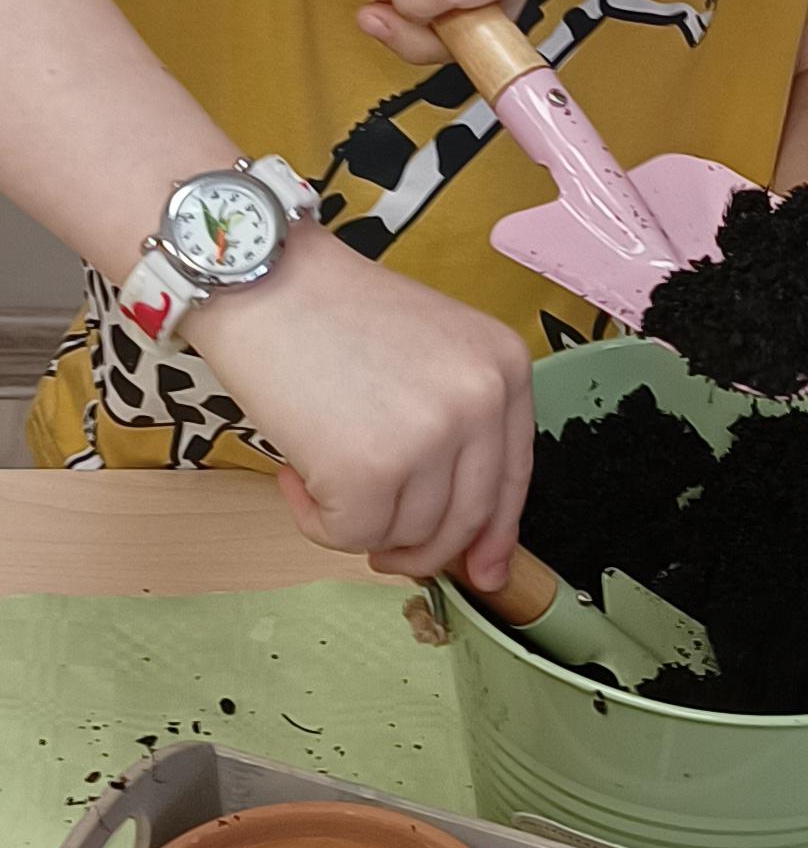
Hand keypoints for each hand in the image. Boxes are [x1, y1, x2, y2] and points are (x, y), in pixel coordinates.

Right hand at [196, 220, 535, 588]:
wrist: (254, 275)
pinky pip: (353, 535)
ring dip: (357, 521)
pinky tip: (294, 472)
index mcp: (503, 366)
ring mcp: (429, 436)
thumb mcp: (425, 350)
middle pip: (466, 520)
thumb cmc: (325, 310)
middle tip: (374, 539)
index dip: (495, 534)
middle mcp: (479, 400)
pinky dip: (316, 520)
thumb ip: (454, 428)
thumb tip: (472, 547)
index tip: (482, 571)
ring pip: (409, 534)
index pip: (514, 477)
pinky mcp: (370, 469)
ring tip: (316, 466)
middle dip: (418, 547)